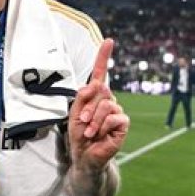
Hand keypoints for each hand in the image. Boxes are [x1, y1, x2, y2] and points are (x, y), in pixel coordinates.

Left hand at [68, 39, 128, 170]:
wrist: (84, 154)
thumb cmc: (78, 133)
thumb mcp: (74, 113)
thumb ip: (83, 97)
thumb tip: (96, 84)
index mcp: (94, 95)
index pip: (100, 72)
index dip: (104, 56)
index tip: (108, 41)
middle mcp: (107, 99)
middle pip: (99, 90)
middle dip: (87, 107)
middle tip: (82, 121)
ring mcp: (116, 110)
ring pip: (106, 104)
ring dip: (93, 119)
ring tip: (89, 131)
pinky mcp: (123, 122)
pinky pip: (113, 117)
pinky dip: (102, 126)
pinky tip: (98, 135)